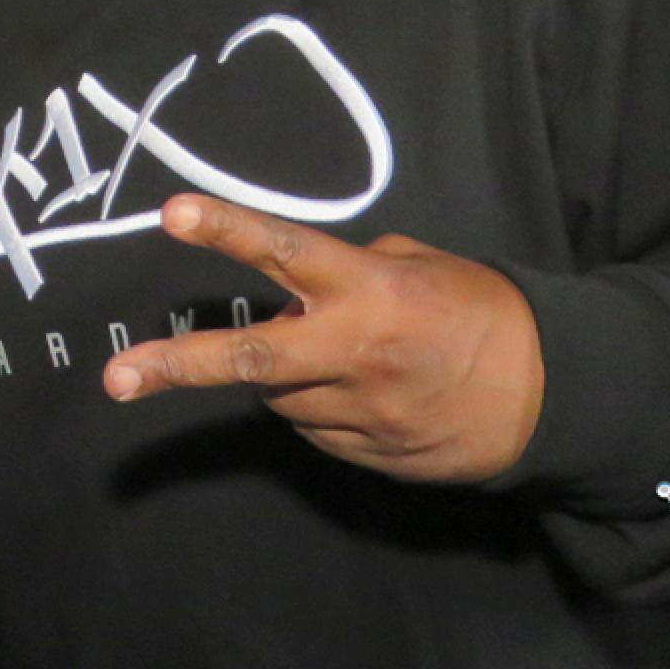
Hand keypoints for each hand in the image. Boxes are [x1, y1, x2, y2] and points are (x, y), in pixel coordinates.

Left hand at [102, 195, 544, 483]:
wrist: (552, 397)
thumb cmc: (481, 311)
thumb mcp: (422, 265)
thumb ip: (353, 270)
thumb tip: (299, 290)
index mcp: (368, 289)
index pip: (284, 251)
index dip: (227, 230)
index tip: (172, 213)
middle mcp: (352, 350)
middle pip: (249, 357)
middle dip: (176, 364)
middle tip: (117, 375)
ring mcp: (358, 410)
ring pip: (281, 397)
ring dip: (287, 376)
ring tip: (339, 358)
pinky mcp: (368, 455)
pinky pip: (318, 430)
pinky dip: (322, 409)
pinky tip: (365, 395)